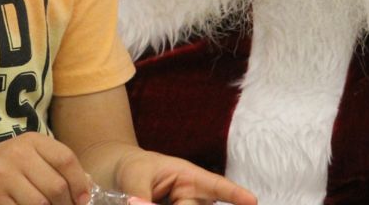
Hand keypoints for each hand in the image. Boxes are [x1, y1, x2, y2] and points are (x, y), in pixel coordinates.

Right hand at [0, 132, 92, 204]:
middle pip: (56, 186)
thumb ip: (55, 166)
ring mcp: (2, 176)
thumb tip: (87, 187)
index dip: (80, 182)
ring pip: (41, 204)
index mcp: (31, 140)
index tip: (83, 200)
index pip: (65, 159)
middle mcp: (16, 154)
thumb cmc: (4, 167)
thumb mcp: (28, 156)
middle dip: (66, 204)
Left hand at [114, 150, 256, 204]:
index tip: (252, 201)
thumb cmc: (131, 168)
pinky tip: (150, 199)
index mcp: (188, 177)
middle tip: (149, 199)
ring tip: (148, 195)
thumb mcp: (133, 177)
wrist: (116, 176)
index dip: (234, 194)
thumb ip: (141, 197)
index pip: (215, 185)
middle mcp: (192, 197)